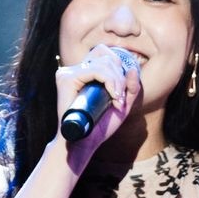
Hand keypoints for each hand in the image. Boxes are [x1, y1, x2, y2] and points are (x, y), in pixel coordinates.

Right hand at [54, 45, 142, 172]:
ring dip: (117, 81)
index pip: (103, 53)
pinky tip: (113, 97)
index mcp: (83, 73)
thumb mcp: (122, 106)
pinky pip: (96, 70)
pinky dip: (110, 81)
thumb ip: (131, 89)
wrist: (83, 144)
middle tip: (120, 99)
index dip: (118, 66)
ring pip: (103, 63)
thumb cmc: (99, 127)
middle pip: (106, 56)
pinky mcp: (66, 80)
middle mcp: (73, 70)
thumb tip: (132, 70)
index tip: (121, 90)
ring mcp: (68, 74)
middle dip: (120, 77)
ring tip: (117, 100)